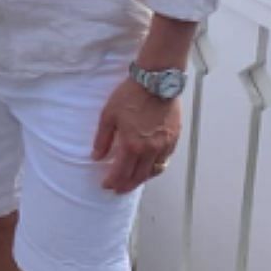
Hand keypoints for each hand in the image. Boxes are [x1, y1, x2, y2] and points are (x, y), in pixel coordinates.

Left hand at [92, 79, 181, 194]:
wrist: (156, 81)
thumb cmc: (131, 95)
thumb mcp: (108, 115)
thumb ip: (103, 139)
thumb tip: (96, 157)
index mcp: (132, 145)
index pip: (121, 173)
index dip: (112, 182)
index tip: (106, 185)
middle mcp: (149, 150)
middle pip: (138, 177)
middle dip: (126, 185)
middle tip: (118, 189)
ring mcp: (164, 145)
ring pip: (154, 171)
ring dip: (142, 179)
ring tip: (133, 181)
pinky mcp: (174, 138)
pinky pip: (165, 160)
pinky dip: (156, 168)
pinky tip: (150, 167)